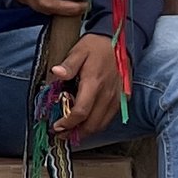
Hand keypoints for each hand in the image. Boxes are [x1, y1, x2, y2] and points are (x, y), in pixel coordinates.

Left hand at [46, 30, 123, 144]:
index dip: (68, 123)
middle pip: (92, 124)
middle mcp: (107, 94)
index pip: (81, 112)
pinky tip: (86, 124)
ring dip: (86, 132)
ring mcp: (116, 98)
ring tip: (71, 132)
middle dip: (75, 133)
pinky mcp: (122, 99)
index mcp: (94, 83)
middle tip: (61, 135)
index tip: (56, 127)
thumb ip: (68, 65)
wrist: (119, 42)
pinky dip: (97, 125)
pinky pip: (109, 118)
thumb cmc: (96, 47)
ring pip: (101, 124)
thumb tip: (56, 72)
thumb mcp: (78, 51)